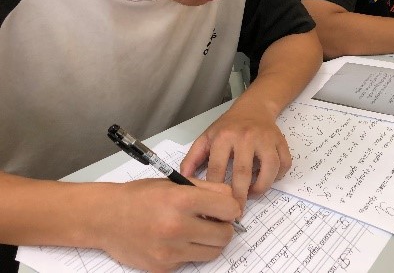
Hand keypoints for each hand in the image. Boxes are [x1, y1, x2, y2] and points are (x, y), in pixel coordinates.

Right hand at [101, 178, 239, 270]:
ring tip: (197, 230)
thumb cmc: (141, 197)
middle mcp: (176, 226)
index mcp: (182, 199)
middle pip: (225, 235)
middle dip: (224, 227)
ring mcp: (170, 250)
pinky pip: (191, 261)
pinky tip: (176, 240)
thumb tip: (233, 201)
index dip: (231, 208)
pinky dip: (190, 251)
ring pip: (213, 252)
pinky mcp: (163, 267)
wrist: (106, 218)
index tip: (225, 209)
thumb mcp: (175, 183)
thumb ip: (208, 189)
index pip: (229, 209)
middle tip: (213, 221)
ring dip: (210, 241)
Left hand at [180, 104, 290, 209]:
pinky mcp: (281, 141)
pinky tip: (268, 179)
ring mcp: (266, 138)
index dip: (215, 190)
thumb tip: (183, 181)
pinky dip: (278, 176)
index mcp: (224, 136)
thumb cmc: (228, 126)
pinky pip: (284, 164)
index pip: (217, 168)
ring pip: (269, 169)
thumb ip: (193, 158)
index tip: (214, 205)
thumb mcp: (206, 137)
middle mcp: (246, 136)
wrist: (254, 107)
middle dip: (239, 196)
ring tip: (253, 193)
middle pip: (243, 172)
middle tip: (236, 211)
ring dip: (262, 187)